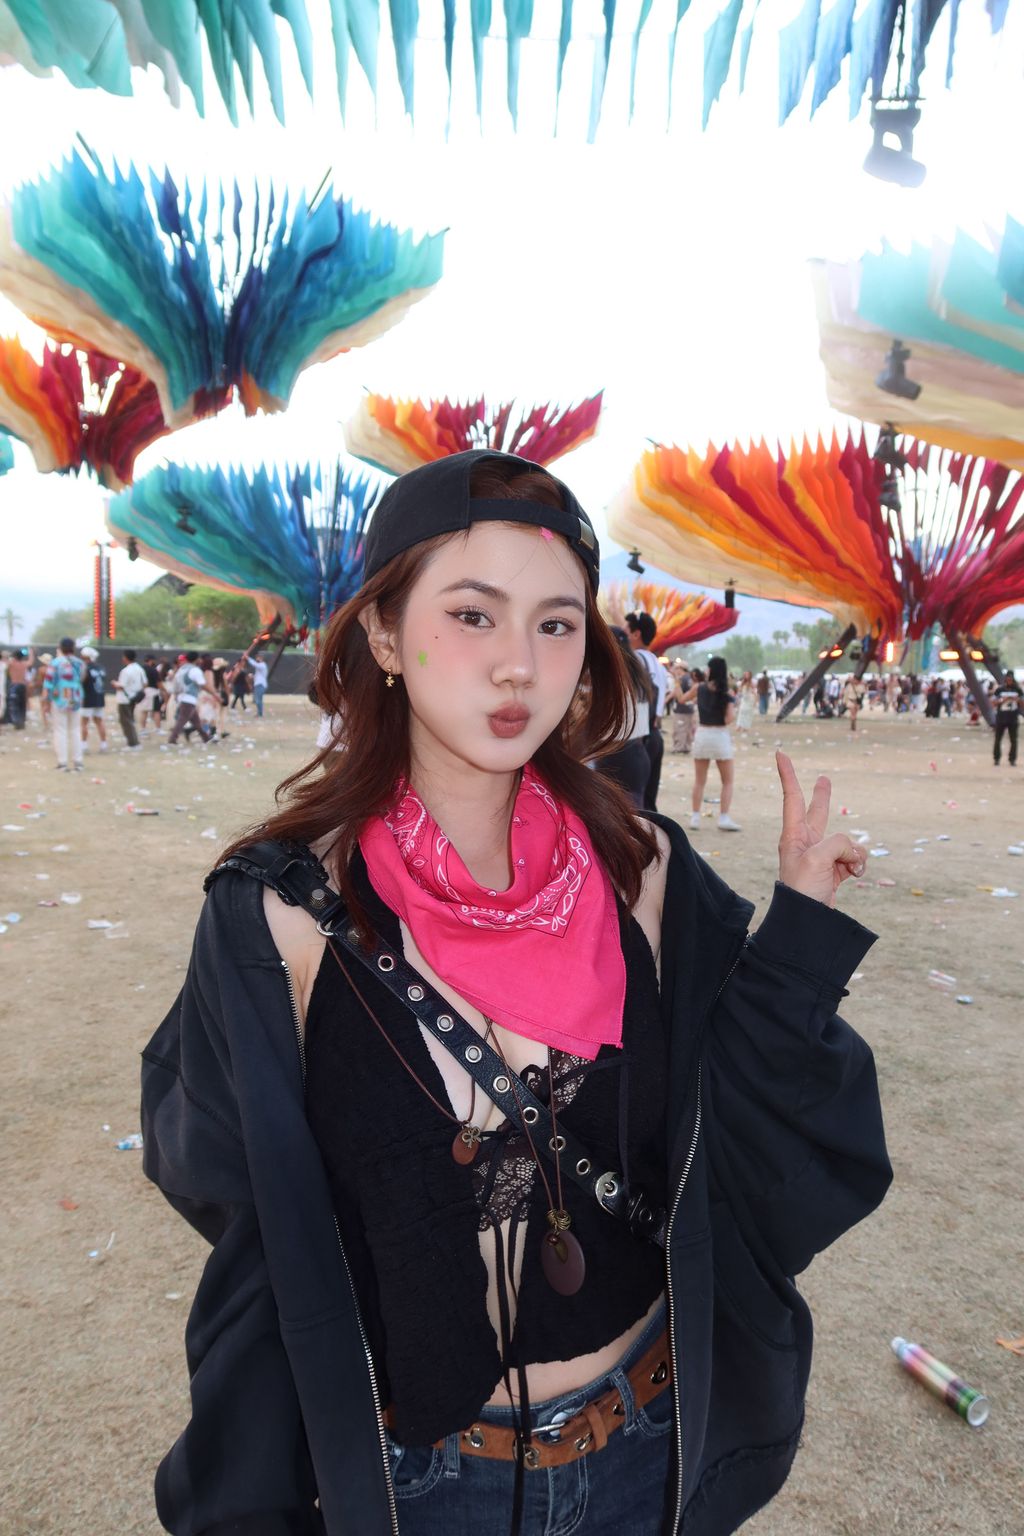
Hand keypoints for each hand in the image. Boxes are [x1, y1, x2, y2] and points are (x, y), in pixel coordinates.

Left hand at [775, 750, 864, 907]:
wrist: (805, 922)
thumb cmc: (802, 888)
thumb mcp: (819, 858)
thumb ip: (838, 843)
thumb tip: (853, 851)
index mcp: (794, 835)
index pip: (792, 798)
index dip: (788, 774)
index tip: (780, 753)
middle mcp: (806, 843)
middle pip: (818, 812)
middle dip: (823, 797)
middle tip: (824, 778)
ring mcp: (821, 857)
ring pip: (847, 841)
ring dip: (854, 852)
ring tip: (849, 867)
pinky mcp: (834, 871)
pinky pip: (854, 858)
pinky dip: (859, 864)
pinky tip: (855, 874)